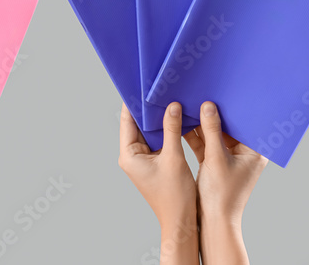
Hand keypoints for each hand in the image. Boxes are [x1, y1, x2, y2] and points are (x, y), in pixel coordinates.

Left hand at [119, 103, 198, 264]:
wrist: (182, 222)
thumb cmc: (175, 195)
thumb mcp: (174, 158)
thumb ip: (172, 130)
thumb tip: (172, 106)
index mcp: (128, 154)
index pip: (127, 121)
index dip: (133, 103)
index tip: (139, 85)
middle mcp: (131, 156)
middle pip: (137, 125)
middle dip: (148, 109)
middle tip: (158, 89)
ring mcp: (142, 160)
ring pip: (149, 132)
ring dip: (158, 120)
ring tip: (168, 100)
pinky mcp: (153, 163)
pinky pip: (157, 141)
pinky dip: (165, 131)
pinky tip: (176, 119)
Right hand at [183, 102, 266, 263]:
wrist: (213, 221)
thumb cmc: (222, 194)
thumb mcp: (216, 157)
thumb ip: (212, 130)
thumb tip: (208, 105)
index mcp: (254, 151)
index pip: (245, 123)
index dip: (233, 107)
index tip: (221, 91)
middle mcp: (243, 153)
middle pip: (228, 126)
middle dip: (213, 113)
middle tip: (202, 93)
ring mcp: (228, 157)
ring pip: (214, 134)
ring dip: (201, 123)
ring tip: (188, 104)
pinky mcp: (214, 162)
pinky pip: (204, 143)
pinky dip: (194, 135)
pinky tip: (181, 122)